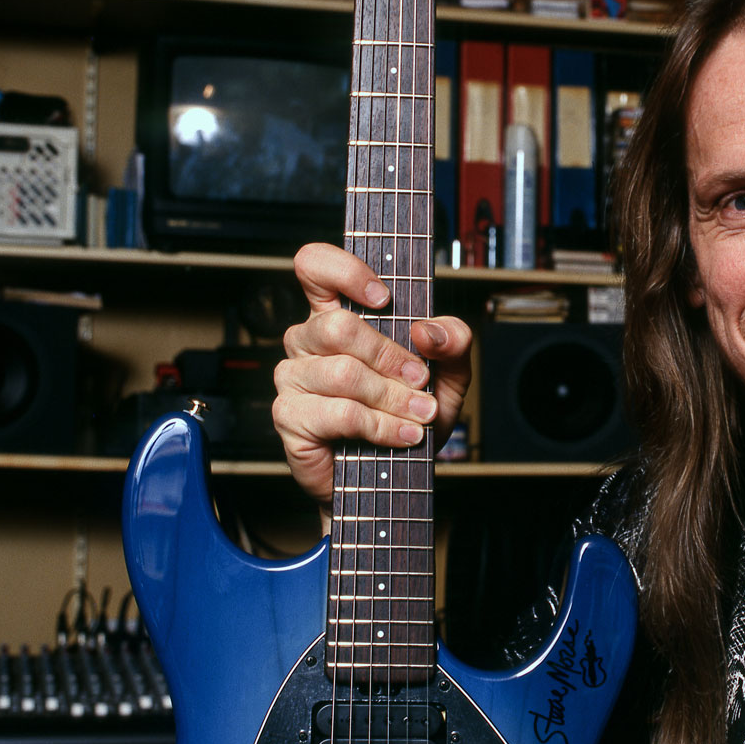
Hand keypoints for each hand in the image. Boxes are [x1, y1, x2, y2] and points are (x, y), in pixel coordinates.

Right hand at [272, 243, 473, 503]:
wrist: (395, 476)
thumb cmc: (410, 414)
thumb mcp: (449, 372)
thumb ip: (453, 340)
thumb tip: (428, 331)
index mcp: (336, 314)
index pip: (315, 267)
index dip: (344, 270)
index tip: (384, 297)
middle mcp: (307, 341)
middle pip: (338, 326)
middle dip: (391, 357)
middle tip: (422, 382)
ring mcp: (294, 379)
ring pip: (344, 374)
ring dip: (393, 398)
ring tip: (419, 415)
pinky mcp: (290, 418)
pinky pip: (340, 413)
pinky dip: (381, 426)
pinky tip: (402, 436)